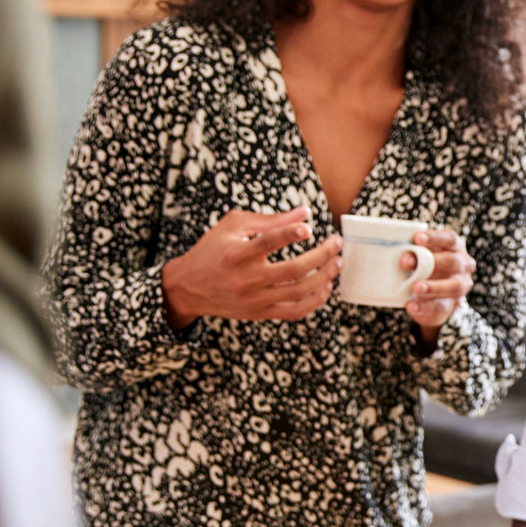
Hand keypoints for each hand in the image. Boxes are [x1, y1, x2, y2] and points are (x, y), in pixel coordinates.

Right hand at [161, 208, 341, 327]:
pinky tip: (325, 285)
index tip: (309, 228)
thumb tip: (305, 212)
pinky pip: (295, 311)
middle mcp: (246, 279)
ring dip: (325, 276)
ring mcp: (255, 299)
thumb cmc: (213, 250)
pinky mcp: (260, 314)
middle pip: (294, 270)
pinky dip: (315, 300)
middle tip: (337, 242)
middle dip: (323, 255)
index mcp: (237, 254)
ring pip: (300, 292)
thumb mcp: (232, 226)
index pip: (267, 243)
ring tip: (337, 262)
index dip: (290, 234)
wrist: (187, 287)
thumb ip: (269, 220)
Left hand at [404, 227, 473, 344]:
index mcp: (456, 247)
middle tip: (405, 262)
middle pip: (452, 261)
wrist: (433, 293)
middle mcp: (464, 265)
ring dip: (433, 287)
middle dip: (430, 261)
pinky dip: (425, 306)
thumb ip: (414, 254)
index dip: (434, 237)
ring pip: (453, 286)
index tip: (417, 238)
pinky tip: (411, 305)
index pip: (449, 238)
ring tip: (416, 287)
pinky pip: (441, 306)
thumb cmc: (425, 265)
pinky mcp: (453, 304)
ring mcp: (462, 286)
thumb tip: (403, 257)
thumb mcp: (421, 256)